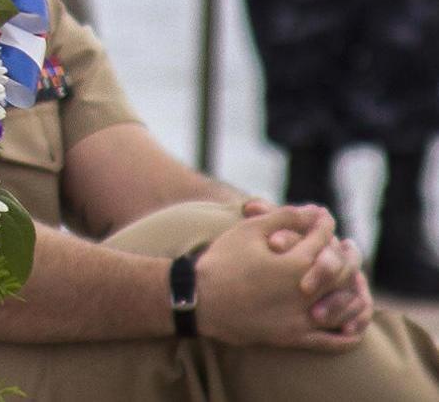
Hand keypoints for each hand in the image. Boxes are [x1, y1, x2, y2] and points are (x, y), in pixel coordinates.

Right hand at [196, 206, 364, 349]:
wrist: (199, 299)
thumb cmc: (221, 261)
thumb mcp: (248, 231)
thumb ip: (284, 218)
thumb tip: (314, 211)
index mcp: (294, 263)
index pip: (322, 238)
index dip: (325, 224)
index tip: (324, 217)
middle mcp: (305, 292)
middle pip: (342, 271)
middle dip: (348, 254)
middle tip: (349, 245)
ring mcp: (301, 318)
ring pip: (343, 305)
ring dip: (354, 289)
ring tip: (354, 278)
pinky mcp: (294, 338)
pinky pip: (332, 342)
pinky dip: (348, 334)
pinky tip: (354, 325)